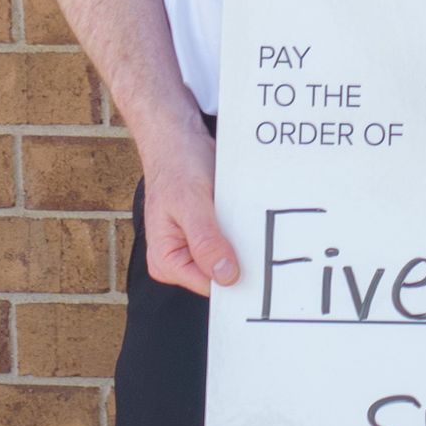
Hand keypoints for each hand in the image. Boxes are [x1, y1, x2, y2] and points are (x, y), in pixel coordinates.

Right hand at [136, 121, 242, 293]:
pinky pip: (233, 242)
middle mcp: (178, 259)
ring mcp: (194, 247)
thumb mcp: (192, 203)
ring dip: (245, 244)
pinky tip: (249, 218)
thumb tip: (225, 277)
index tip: (260, 262)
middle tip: (259, 238)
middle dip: (241, 260)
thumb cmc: (179, 166)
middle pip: (221, 275)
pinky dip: (243, 232)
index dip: (235, 275)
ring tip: (250, 222)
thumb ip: (205, 241)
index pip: (209, 286)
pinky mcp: (209, 233)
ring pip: (231, 258)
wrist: (179, 139)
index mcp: (166, 261)